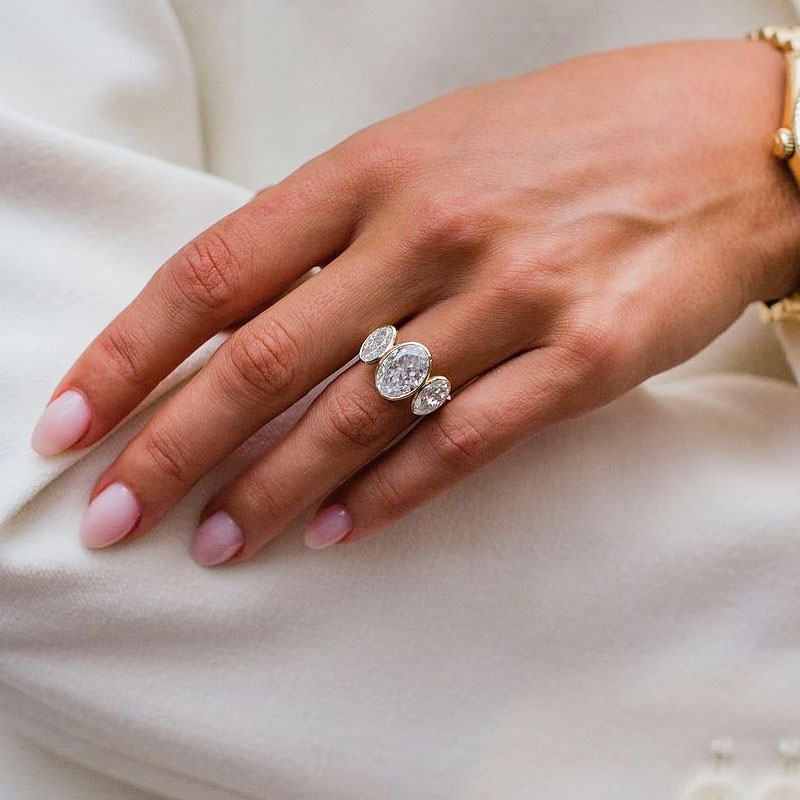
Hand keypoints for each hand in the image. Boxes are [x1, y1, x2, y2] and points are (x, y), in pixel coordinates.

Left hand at [31, 40, 799, 564]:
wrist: (729, 144)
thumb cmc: (574, 139)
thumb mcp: (437, 149)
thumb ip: (344, 228)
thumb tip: (256, 313)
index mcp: (377, 168)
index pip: (215, 271)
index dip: (131, 355)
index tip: (75, 420)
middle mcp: (432, 231)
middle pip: (264, 361)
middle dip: (173, 450)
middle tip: (116, 515)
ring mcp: (509, 297)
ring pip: (355, 417)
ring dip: (273, 492)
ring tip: (218, 543)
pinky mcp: (580, 359)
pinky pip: (460, 444)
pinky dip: (390, 497)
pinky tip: (340, 533)